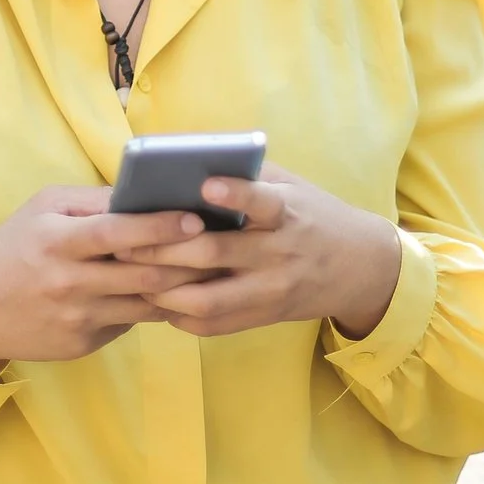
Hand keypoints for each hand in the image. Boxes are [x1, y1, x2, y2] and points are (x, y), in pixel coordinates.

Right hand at [0, 187, 205, 369]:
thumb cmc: (14, 248)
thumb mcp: (43, 210)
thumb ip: (92, 202)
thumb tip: (144, 193)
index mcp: (58, 241)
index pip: (116, 233)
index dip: (159, 227)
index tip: (194, 220)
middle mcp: (69, 282)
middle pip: (142, 274)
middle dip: (186, 262)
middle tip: (220, 248)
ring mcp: (78, 317)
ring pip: (145, 303)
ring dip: (180, 288)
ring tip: (210, 271)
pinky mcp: (83, 344)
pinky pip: (129, 323)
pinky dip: (151, 307)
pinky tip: (171, 294)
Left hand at [122, 165, 402, 340]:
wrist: (359, 267)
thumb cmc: (312, 215)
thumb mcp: (291, 185)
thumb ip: (248, 174)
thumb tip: (185, 157)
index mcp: (287, 213)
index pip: (263, 203)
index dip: (236, 194)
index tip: (206, 184)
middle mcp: (278, 254)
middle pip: (215, 255)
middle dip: (164, 248)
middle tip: (123, 239)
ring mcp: (269, 292)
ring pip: (207, 300)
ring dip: (163, 288)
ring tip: (132, 272)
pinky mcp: (262, 318)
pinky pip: (212, 326)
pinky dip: (178, 315)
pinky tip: (157, 298)